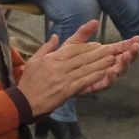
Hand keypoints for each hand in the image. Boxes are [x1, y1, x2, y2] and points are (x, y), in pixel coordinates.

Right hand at [16, 20, 138, 113]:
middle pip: (83, 57)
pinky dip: (95, 76)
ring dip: (101, 63)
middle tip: (113, 49)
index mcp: (51, 58)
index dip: (88, 46)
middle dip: (99, 53)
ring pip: (86, 68)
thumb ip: (46, 48)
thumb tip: (55, 36)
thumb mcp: (33, 61)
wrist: (24, 102)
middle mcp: (58, 66)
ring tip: (114, 59)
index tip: (99, 45)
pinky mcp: (66, 90)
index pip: (73, 49)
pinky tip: (105, 73)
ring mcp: (63, 78)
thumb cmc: (28, 82)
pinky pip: (84, 81)